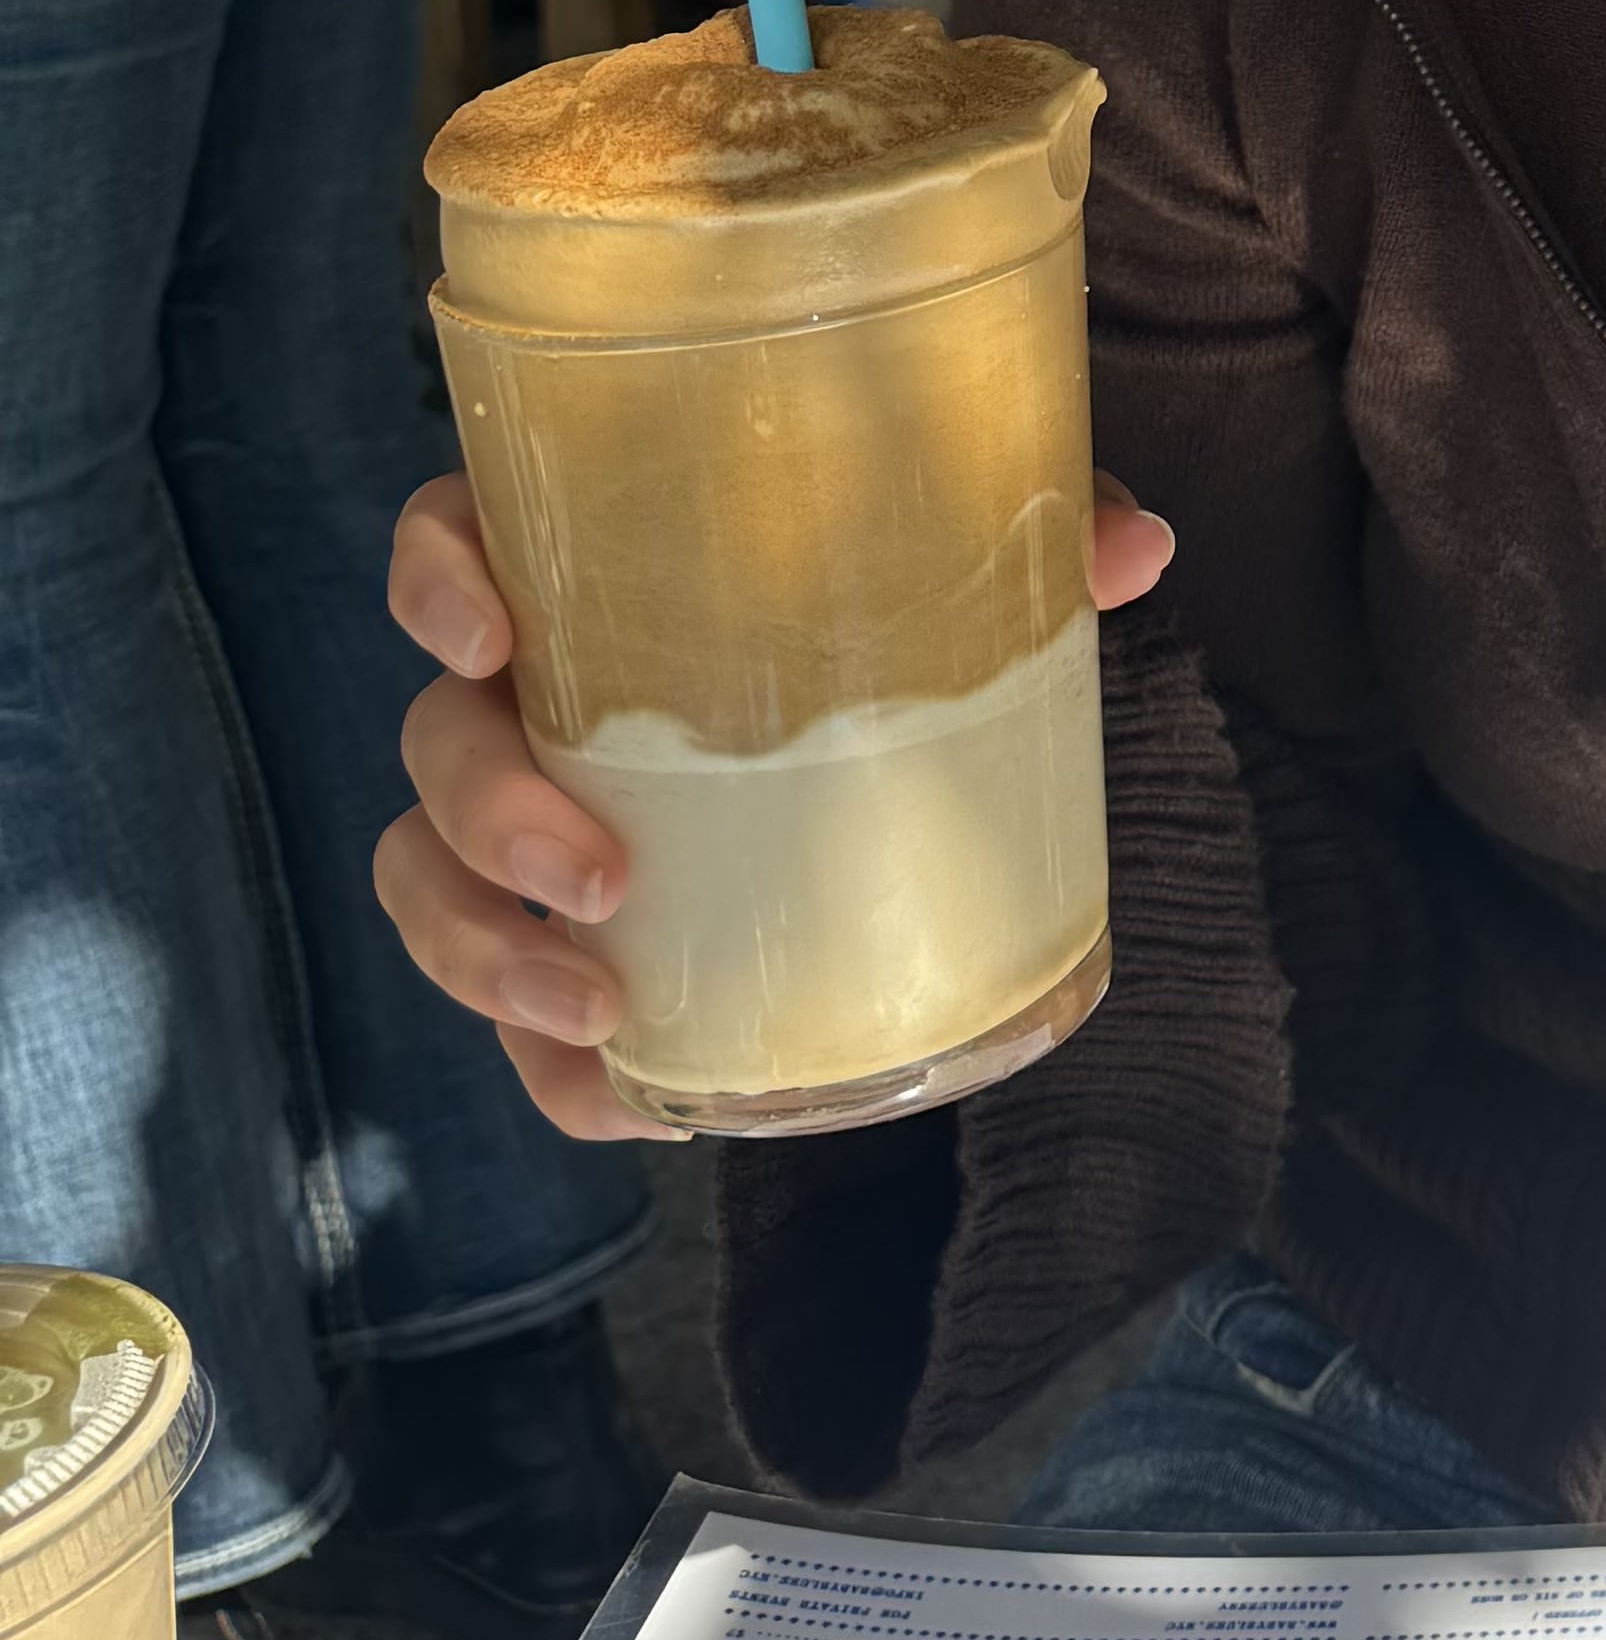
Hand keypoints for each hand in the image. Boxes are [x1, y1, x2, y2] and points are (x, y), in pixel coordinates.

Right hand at [375, 467, 1179, 1137]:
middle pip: (436, 743)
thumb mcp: (965, 561)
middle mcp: (533, 696)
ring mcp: (534, 824)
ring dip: (489, 961)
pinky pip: (522, 1016)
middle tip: (601, 875)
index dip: (434, 580)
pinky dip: (561, 1072)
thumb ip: (1039, 534)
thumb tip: (1137, 551)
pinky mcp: (577, 939)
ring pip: (434, 887)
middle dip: (485, 818)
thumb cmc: (896, 607)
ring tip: (601, 1012)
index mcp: (589, 576)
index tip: (486, 638)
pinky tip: (640, 1105)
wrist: (915, 734)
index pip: (453, 541)